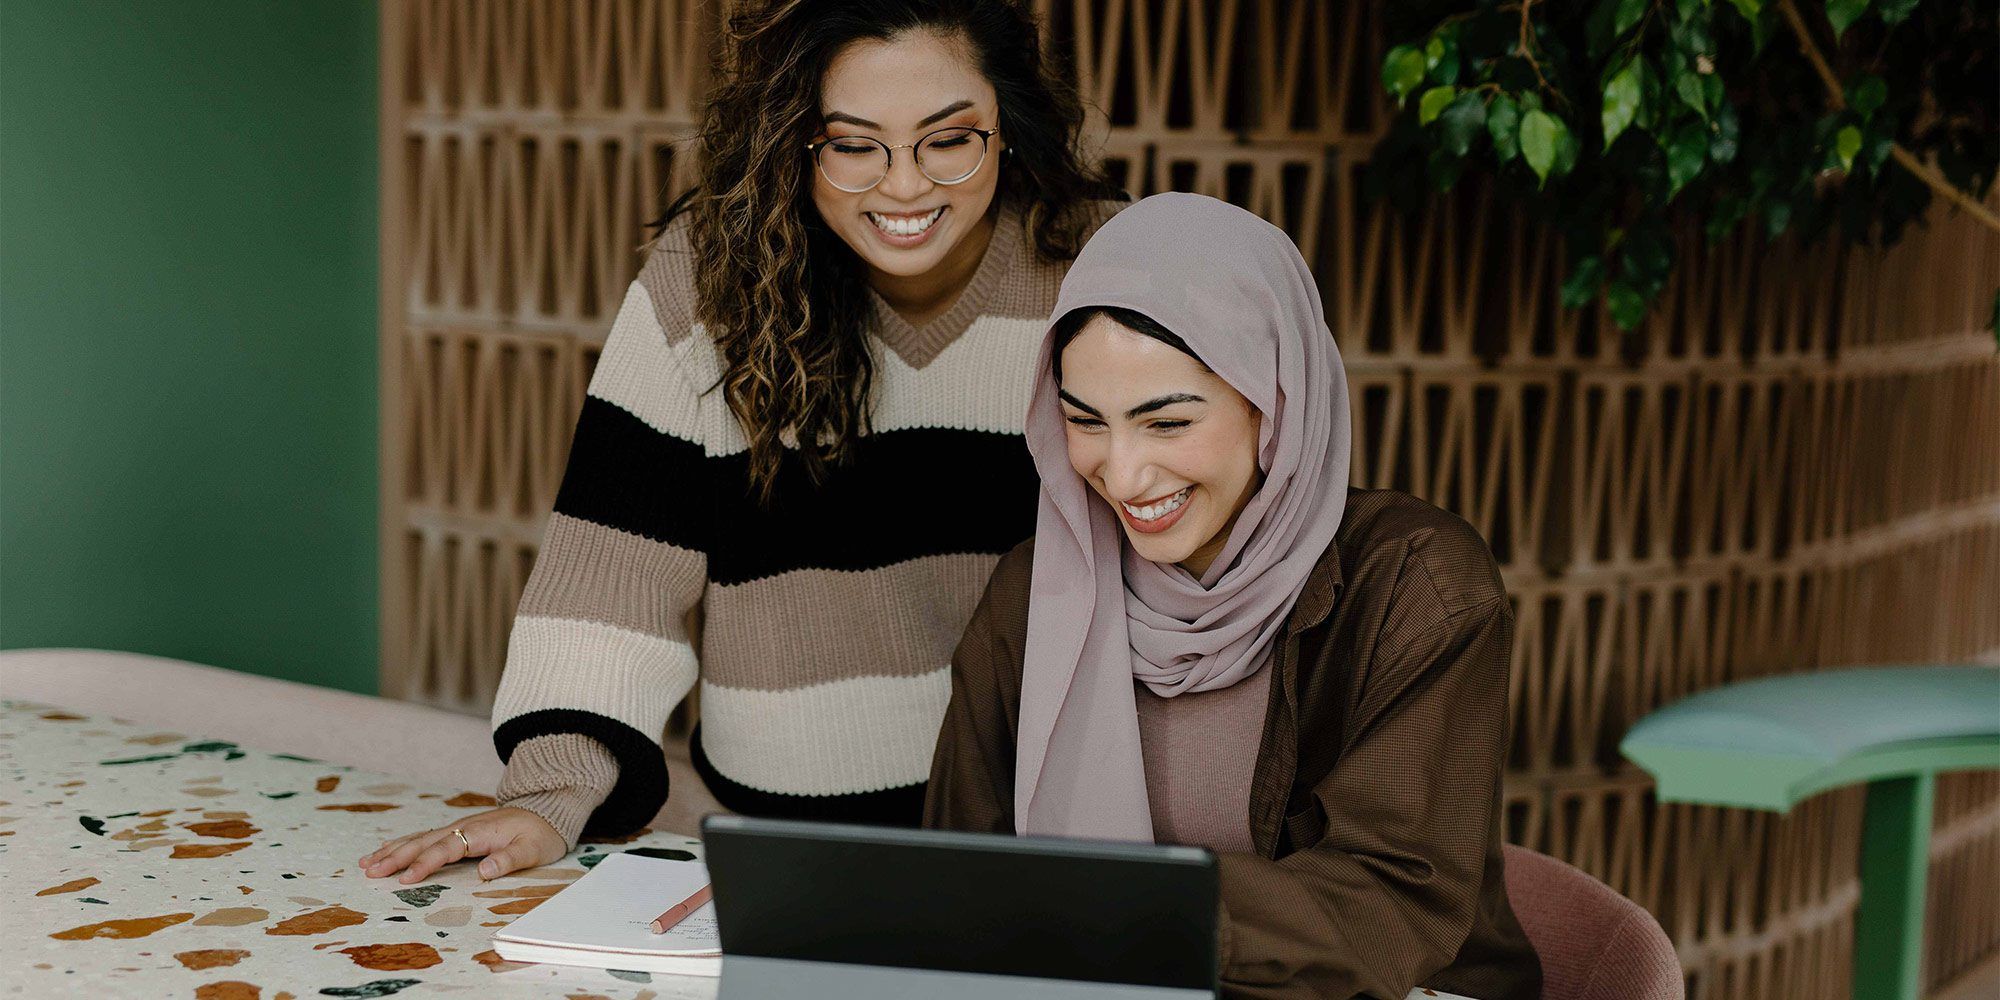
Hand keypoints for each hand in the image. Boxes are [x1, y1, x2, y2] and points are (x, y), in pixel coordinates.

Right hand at [359, 807, 565, 882]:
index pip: (445, 849)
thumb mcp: (533, 849)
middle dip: (395, 857)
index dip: (424, 864)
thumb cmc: (540, 833)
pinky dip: (404, 844)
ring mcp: (459, 828)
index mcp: (479, 832)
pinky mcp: (458, 831)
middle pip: (423, 842)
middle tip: (369, 871)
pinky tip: (388, 850)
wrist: (547, 811)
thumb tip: (485, 872)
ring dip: (393, 850)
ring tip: (367, 862)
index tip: (405, 879)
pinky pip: (426, 838)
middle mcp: (463, 827)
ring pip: (419, 838)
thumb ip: (509, 860)